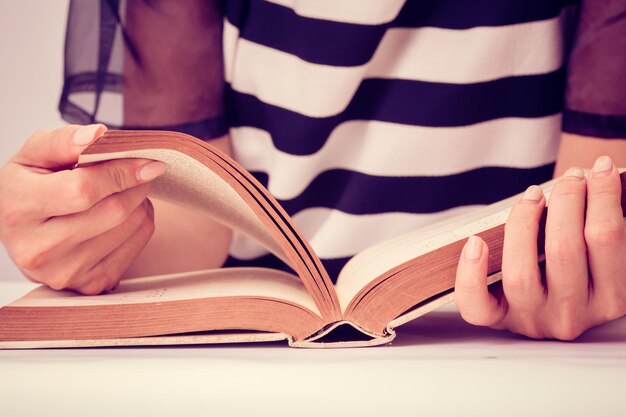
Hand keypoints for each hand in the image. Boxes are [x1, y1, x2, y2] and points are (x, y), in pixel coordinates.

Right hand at [0, 125, 165, 293]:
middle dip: (136, 185)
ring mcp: (65, 272)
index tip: (147, 160)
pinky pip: (137, 247)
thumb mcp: (32, 156)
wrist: (22, 233)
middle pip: (113, 211)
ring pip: (130, 227)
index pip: (83, 189)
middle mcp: (39, 248)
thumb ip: (62, 141)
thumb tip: (98, 135)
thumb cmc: (30, 187)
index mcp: (19, 208)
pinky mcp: (89, 285)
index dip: (121, 172)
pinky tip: (124, 215)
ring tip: (125, 192)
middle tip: (140, 171)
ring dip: (141, 203)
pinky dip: (141, 224)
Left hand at [455, 156, 625, 339]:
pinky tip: (476, 241)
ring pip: (521, 272)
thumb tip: (596, 175)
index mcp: (609, 299)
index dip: (602, 196)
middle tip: (570, 178)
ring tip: (533, 196)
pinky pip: (476, 303)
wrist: (547, 307)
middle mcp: (571, 315)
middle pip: (564, 250)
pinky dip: (471, 271)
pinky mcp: (497, 320)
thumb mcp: (597, 253)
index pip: (607, 239)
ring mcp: (532, 319)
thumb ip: (596, 224)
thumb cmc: (574, 266)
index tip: (599, 169)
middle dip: (566, 201)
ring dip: (523, 223)